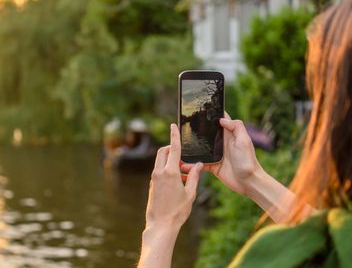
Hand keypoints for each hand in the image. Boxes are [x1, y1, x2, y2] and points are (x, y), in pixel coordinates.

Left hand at [139, 123, 202, 267]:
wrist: (161, 225)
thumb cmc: (178, 211)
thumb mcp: (190, 193)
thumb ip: (194, 176)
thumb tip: (199, 164)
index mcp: (170, 172)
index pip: (172, 148)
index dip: (174, 136)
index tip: (173, 125)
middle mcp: (159, 173)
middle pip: (163, 152)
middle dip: (171, 148)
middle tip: (183, 155)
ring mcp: (153, 179)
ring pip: (160, 162)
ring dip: (171, 161)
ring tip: (184, 174)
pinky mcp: (152, 185)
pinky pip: (159, 172)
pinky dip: (167, 171)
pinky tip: (178, 182)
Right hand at [181, 113, 262, 195]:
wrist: (248, 182)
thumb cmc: (248, 161)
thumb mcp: (244, 141)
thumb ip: (236, 127)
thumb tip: (222, 118)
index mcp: (229, 135)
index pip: (219, 120)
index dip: (210, 114)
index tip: (198, 109)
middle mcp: (221, 143)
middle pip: (206, 133)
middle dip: (195, 130)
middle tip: (181, 128)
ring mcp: (216, 154)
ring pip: (200, 148)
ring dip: (191, 148)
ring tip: (179, 146)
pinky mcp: (212, 166)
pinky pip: (199, 163)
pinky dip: (191, 164)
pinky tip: (184, 164)